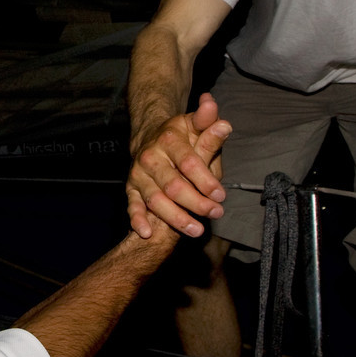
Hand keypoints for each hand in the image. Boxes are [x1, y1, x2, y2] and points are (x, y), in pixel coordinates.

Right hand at [126, 93, 230, 239]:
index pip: (188, 163)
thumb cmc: (180, 138)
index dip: (205, 180)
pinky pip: (132, 206)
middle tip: (215, 213)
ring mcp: (139, 175)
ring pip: (156, 200)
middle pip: (173, 185)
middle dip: (196, 202)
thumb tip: (223, 124)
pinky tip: (146, 232)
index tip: (220, 195)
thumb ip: (209, 126)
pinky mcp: (131, 189)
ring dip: (176, 218)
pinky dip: (137, 220)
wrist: (149, 139)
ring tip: (197, 230)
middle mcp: (150, 158)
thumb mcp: (194, 127)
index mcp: (168, 140)